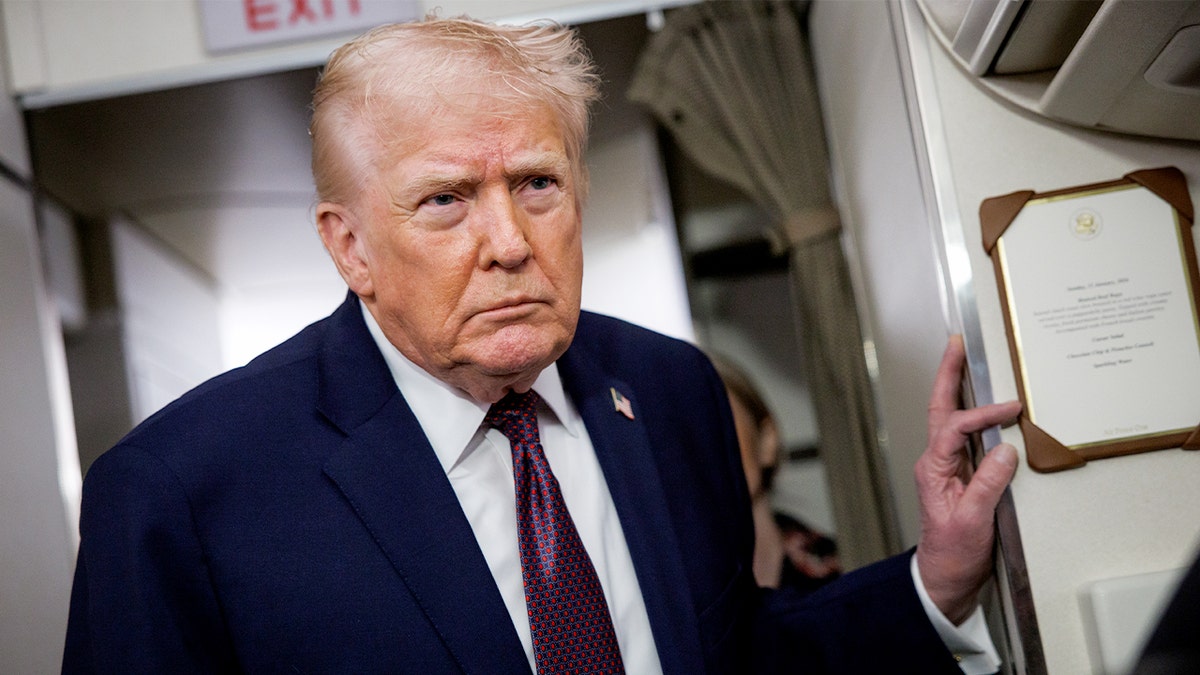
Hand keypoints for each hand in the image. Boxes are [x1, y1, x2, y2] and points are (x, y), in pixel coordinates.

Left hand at [915, 335, 1021, 623]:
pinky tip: (987, 402)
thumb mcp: (972, 521)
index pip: (955, 428)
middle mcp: (936, 462)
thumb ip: (988, 485)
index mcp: (932, 469)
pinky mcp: (961, 475)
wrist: (946, 579)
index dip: (983, 414)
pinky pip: (966, 436)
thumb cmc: (953, 553)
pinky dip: (975, 414)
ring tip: (965, 357)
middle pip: (941, 408)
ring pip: (950, 417)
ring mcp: (947, 467)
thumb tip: (1005, 449)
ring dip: (956, 386)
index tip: (1012, 409)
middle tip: (957, 343)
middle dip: (947, 374)